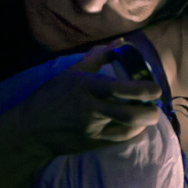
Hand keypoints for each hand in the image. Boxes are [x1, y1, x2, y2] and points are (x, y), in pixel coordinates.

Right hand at [25, 44, 162, 154]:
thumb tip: (120, 43)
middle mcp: (90, 109)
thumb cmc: (51, 96)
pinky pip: (120, 141)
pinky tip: (136, 128)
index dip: (143, 90)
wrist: (32, 129)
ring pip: (127, 130)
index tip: (156, 89)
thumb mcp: (70, 72)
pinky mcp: (92, 144)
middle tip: (155, 106)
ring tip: (148, 116)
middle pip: (129, 114)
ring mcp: (92, 129)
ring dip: (144, 124)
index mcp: (86, 87)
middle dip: (150, 112)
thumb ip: (97, 58)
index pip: (119, 89)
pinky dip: (133, 134)